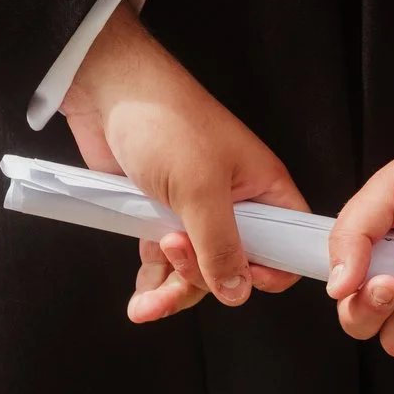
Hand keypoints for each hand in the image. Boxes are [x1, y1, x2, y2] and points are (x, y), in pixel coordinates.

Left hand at [60, 3, 307, 323]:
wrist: (108, 91)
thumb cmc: (166, 122)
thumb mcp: (199, 190)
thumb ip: (219, 246)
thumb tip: (237, 292)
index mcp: (263, 188)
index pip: (285, 245)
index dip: (267, 270)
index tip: (236, 279)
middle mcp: (235, 202)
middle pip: (235, 265)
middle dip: (203, 280)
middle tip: (174, 255)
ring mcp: (197, 209)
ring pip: (198, 268)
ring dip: (173, 290)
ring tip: (147, 301)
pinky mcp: (162, 212)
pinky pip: (166, 260)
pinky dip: (153, 280)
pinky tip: (140, 297)